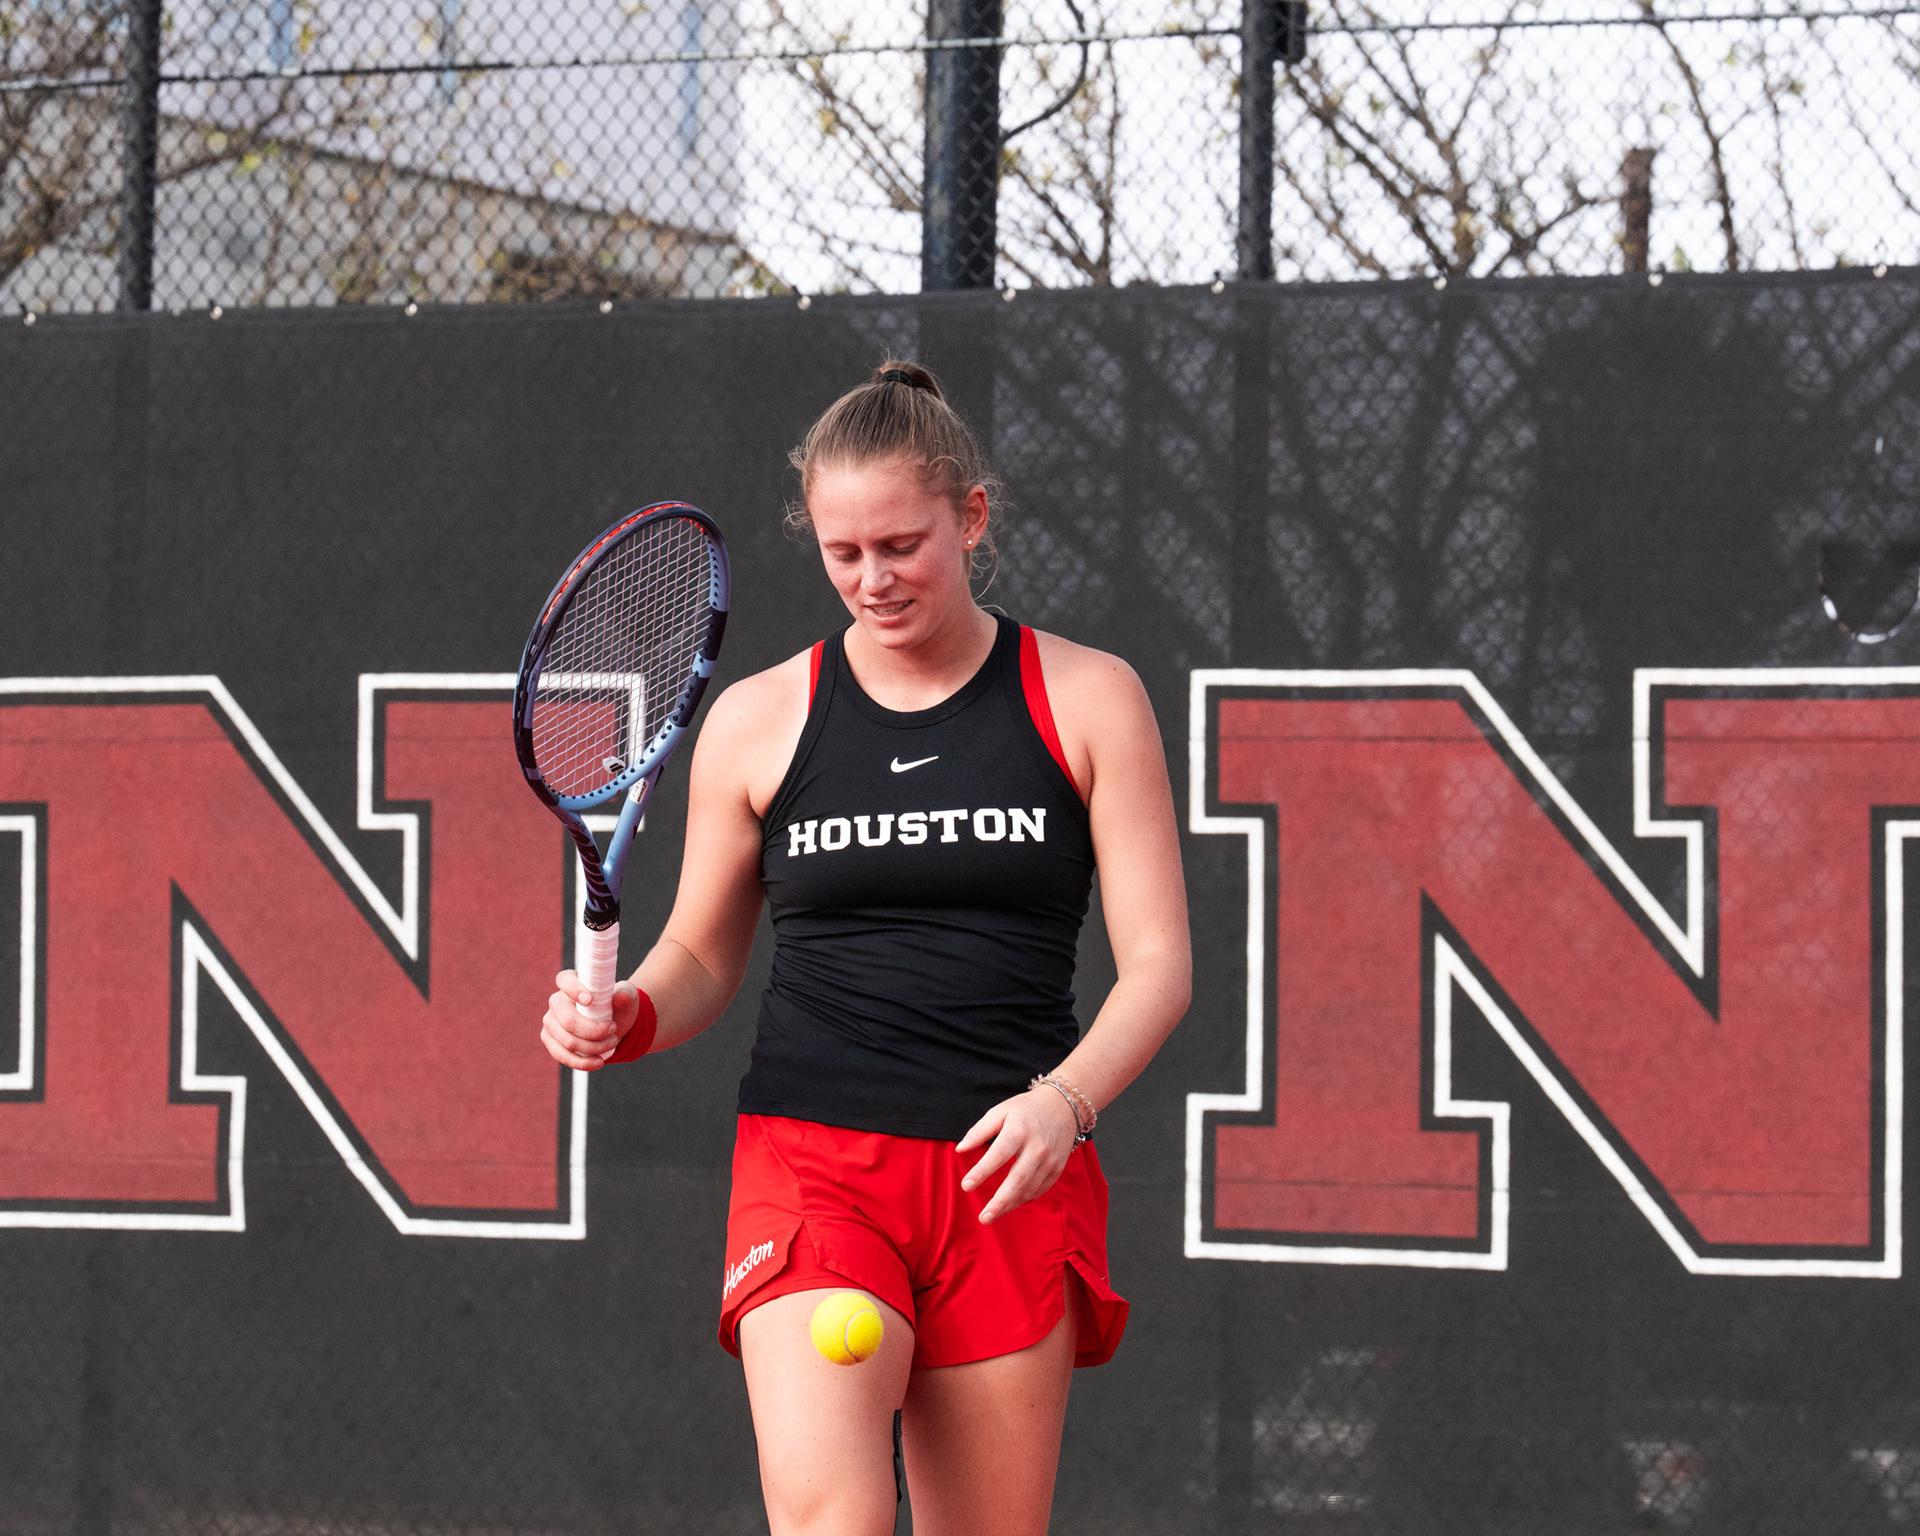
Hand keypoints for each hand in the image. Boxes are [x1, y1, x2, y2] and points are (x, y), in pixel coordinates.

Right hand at [540, 968, 641, 1070]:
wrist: (614, 1027)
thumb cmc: (618, 1007)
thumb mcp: (628, 998)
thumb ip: (627, 995)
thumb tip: (621, 996)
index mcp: (572, 982)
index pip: (564, 980)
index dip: (573, 990)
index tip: (589, 1000)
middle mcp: (557, 1001)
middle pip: (568, 1020)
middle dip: (593, 1031)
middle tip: (613, 1030)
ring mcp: (551, 1022)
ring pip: (568, 1041)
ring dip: (593, 1047)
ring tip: (612, 1043)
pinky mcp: (551, 1041)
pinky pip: (562, 1056)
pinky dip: (582, 1062)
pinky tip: (598, 1062)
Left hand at [955, 1085, 1079, 1223]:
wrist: (1063, 1106)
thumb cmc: (1026, 1109)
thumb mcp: (1001, 1112)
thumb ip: (979, 1131)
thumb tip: (960, 1149)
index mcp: (1019, 1130)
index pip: (998, 1155)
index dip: (982, 1172)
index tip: (966, 1185)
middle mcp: (1037, 1147)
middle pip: (1017, 1180)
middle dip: (999, 1202)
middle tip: (983, 1218)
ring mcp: (1050, 1160)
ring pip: (1028, 1189)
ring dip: (1009, 1205)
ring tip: (991, 1215)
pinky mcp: (1057, 1169)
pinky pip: (1039, 1190)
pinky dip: (1023, 1200)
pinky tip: (1009, 1204)